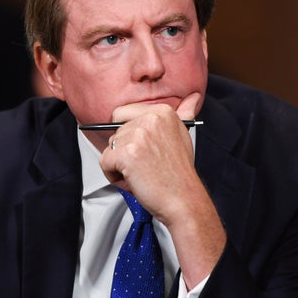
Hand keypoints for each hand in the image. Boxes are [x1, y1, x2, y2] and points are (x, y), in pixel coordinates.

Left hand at [99, 92, 224, 286]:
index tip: (144, 150)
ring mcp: (138, 135)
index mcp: (163, 111)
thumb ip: (183, 114)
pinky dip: (114, 176)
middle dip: (125, 153)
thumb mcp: (182, 136)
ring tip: (142, 174)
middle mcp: (150, 118)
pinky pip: (104, 162)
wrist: (184, 200)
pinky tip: (133, 181)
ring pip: (109, 148)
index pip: (123, 114)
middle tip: (146, 167)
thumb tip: (193, 97)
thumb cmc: (179, 173)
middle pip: (115, 133)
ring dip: (120, 166)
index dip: (128, 136)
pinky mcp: (127, 154)